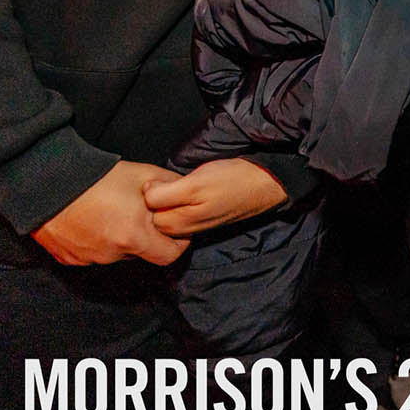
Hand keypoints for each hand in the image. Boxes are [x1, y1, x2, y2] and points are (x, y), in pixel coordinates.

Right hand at [31, 161, 189, 265]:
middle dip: (146, 237)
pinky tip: (92, 221)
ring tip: (112, 214)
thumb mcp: (143, 175)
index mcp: (133, 236)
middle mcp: (111, 253)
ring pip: (116, 255)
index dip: (176, 243)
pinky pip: (92, 254)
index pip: (169, 255)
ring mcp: (88, 258)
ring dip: (120, 240)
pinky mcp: (69, 258)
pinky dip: (97, 242)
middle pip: (141, 254)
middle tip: (139, 214)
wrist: (46, 182)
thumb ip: (172, 187)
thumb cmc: (98, 177)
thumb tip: (188, 193)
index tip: (172, 229)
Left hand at [142, 158, 287, 236]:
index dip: (148, 192)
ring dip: (168, 196)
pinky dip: (179, 197)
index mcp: (177, 223)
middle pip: (153, 214)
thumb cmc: (232, 181)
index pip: (144, 212)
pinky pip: (179, 209)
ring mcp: (193, 223)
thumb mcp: (194, 183)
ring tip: (181, 182)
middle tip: (171, 180)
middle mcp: (182, 228)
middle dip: (156, 197)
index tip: (161, 180)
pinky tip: (190, 187)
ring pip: (166, 211)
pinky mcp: (202, 216)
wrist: (265, 184)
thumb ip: (164, 193)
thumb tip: (145, 192)